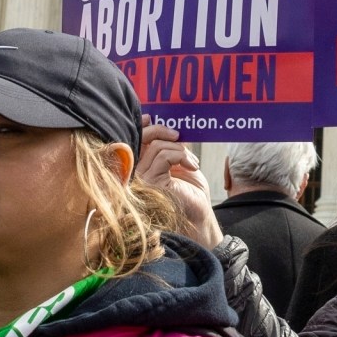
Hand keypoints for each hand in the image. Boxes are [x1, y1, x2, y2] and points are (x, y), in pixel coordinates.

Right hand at [136, 123, 221, 247]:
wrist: (200, 219)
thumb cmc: (192, 196)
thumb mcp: (182, 166)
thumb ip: (172, 150)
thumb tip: (169, 129)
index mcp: (143, 169)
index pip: (136, 142)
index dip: (142, 127)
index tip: (151, 117)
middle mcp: (137, 174)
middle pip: (142, 139)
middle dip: (160, 130)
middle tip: (179, 135)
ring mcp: (141, 179)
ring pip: (157, 147)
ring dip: (181, 151)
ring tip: (193, 163)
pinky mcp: (150, 183)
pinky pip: (163, 156)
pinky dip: (181, 156)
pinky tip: (192, 167)